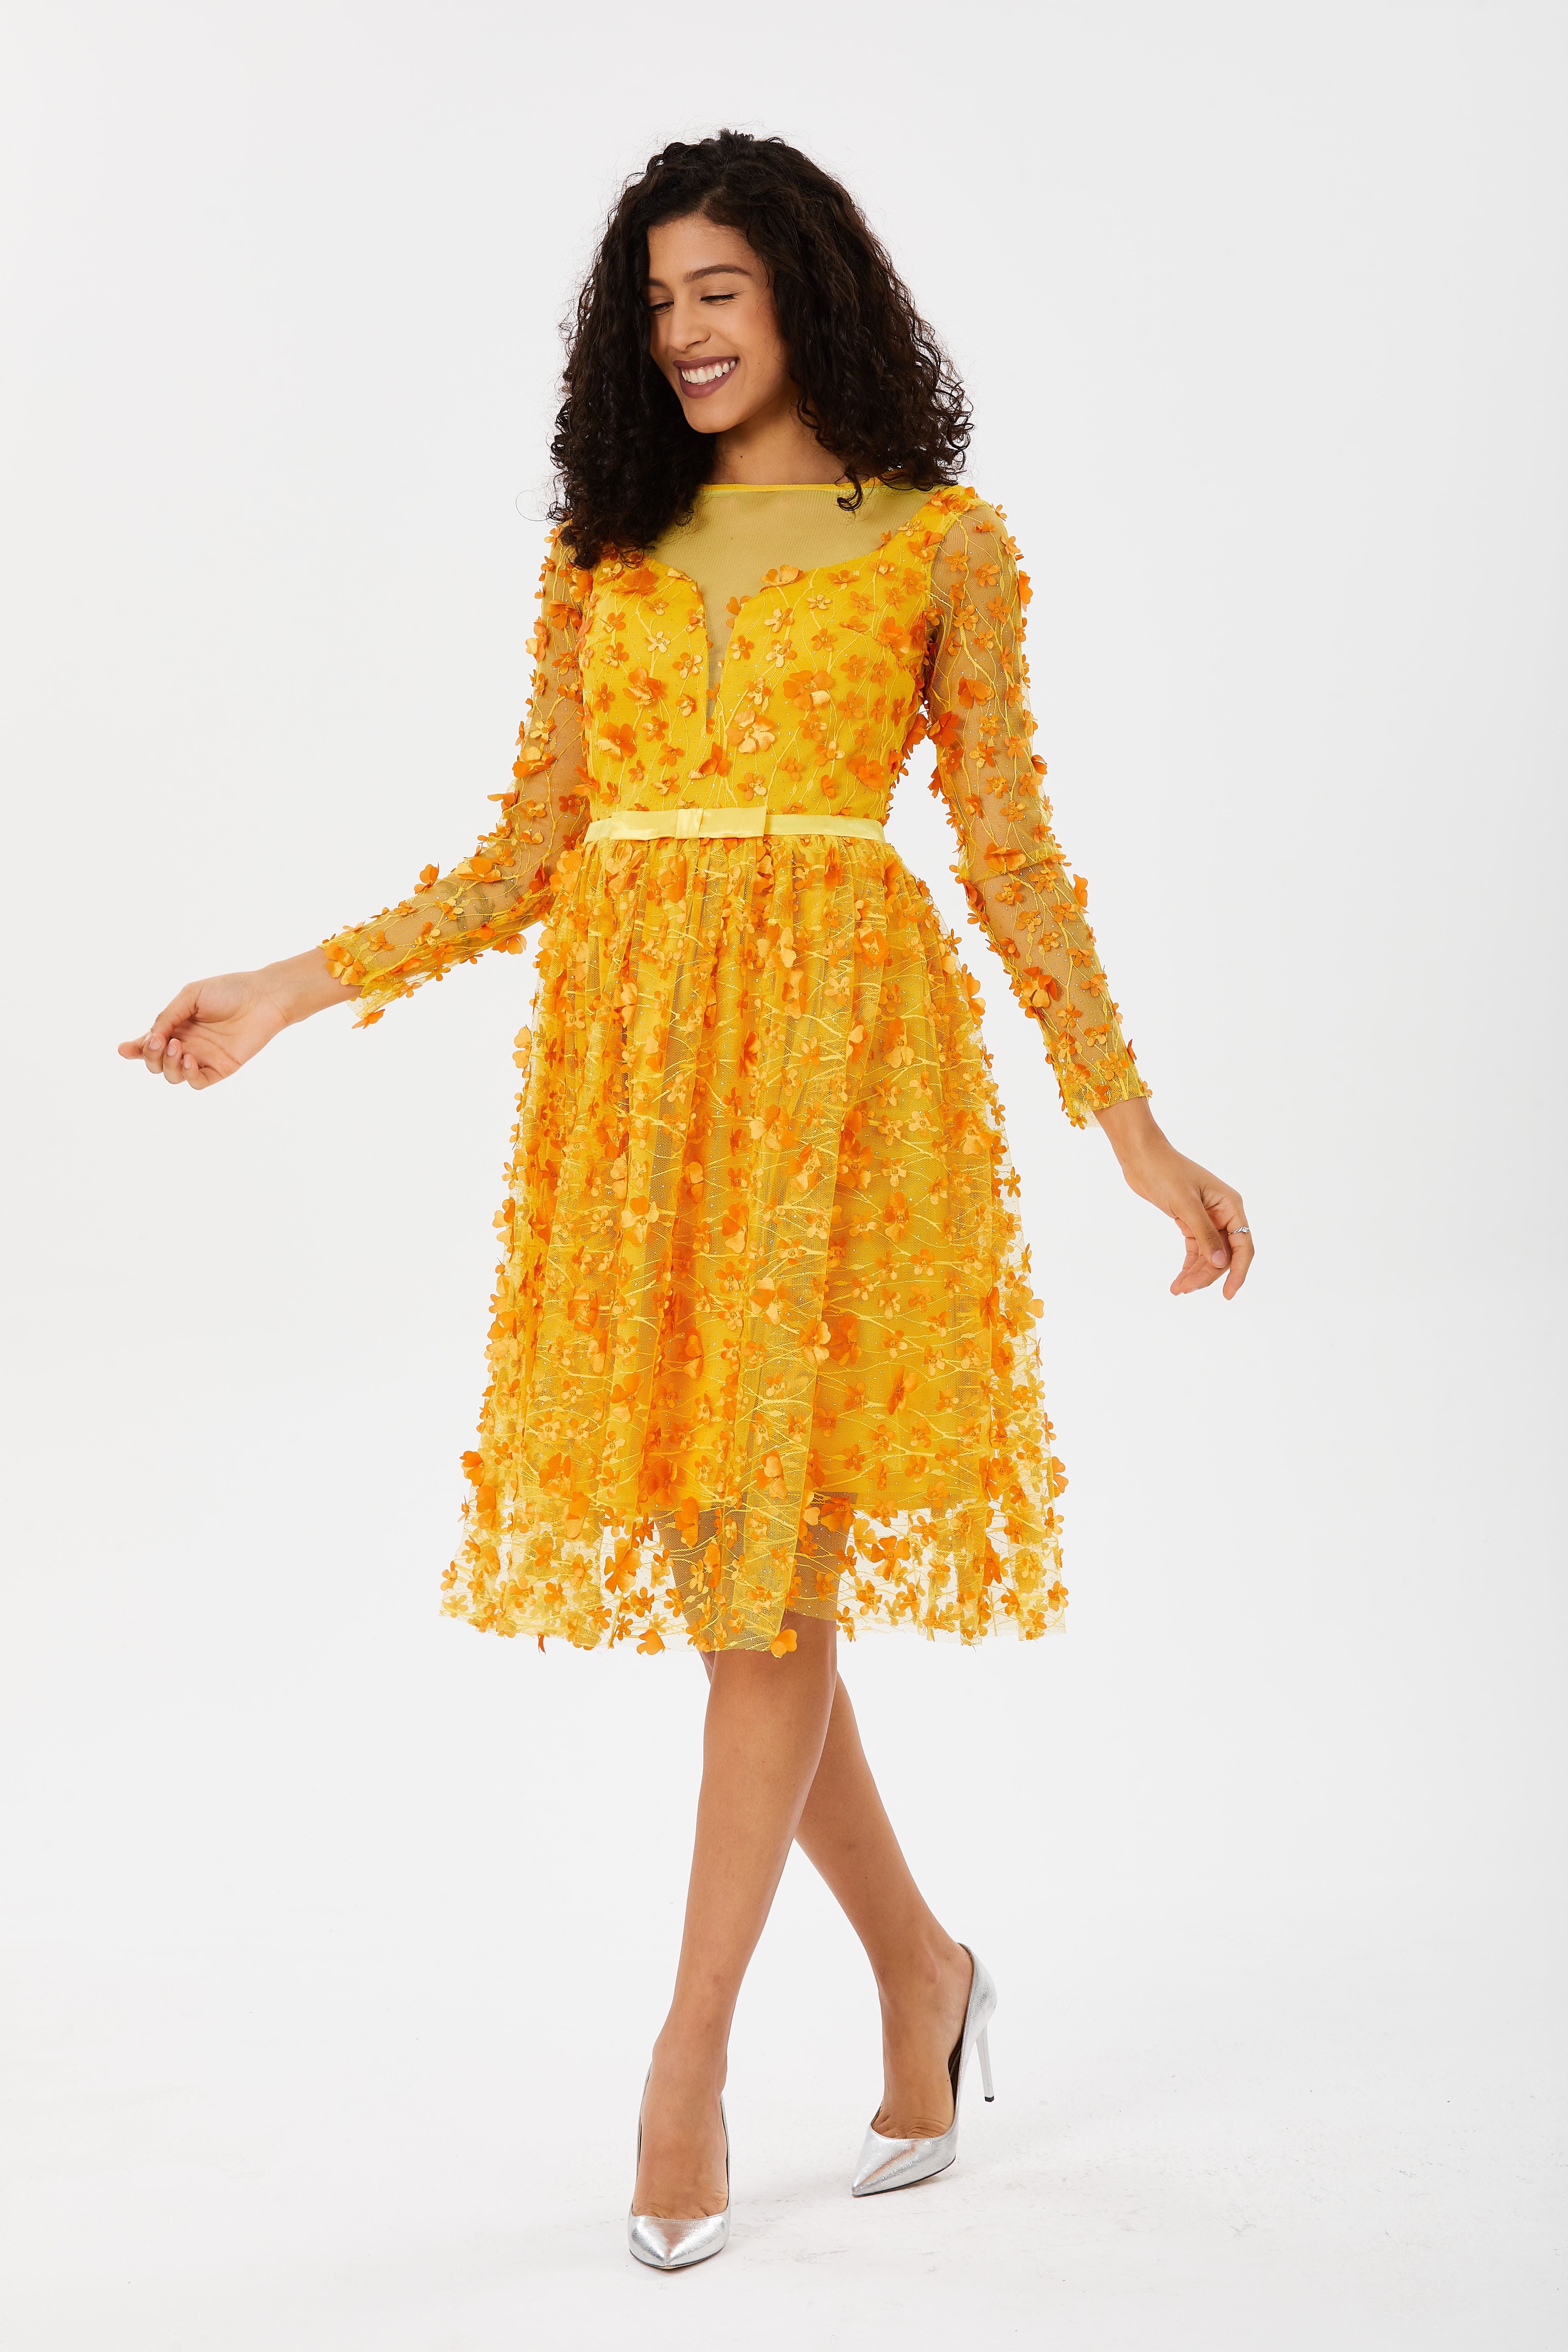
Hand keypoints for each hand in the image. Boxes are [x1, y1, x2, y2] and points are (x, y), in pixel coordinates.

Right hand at [117, 950, 354, 1089]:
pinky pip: (197, 1082)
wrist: (262, 996)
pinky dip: (188, 1074)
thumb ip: (168, 1016)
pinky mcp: (220, 1068)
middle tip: (156, 1041)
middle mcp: (186, 1044)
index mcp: (176, 1026)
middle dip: (148, 1055)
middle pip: (156, 1063)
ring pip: (173, 1075)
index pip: (149, 1043)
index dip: (134, 1049)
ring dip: (167, 1064)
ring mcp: (202, 1058)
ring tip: (177, 1046)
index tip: (123, 1049)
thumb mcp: (190, 996)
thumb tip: (150, 1036)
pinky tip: (191, 1059)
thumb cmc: (228, 990)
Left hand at [1094, 1098, 1253, 1298]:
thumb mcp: (1185, 1203)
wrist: (1141, 1157)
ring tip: (1177, 1289)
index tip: (1228, 1295)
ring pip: (1209, 1256)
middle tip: (1185, 1289)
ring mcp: (1207, 1219)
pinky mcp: (1190, 1222)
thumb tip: (1220, 1263)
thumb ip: (1204, 1234)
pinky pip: (1196, 1251)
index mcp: (1230, 1205)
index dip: (1238, 1271)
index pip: (1243, 1245)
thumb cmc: (1165, 1172)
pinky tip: (1178, 1281)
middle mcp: (1223, 1213)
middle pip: (1224, 1255)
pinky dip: (1189, 1266)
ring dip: (1196, 1274)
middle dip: (1208, 1275)